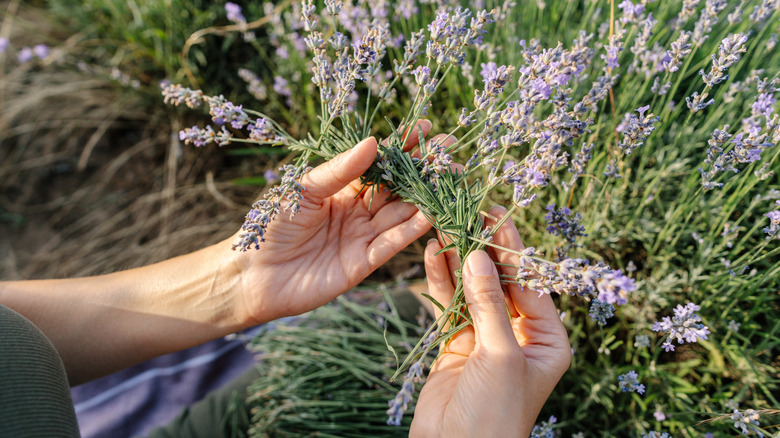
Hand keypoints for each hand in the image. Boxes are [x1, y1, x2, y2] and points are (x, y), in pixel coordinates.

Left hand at [229, 122, 434, 323]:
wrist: (252, 274)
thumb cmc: (270, 225)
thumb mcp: (303, 189)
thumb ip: (339, 170)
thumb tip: (374, 142)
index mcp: (342, 187)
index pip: (380, 163)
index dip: (403, 146)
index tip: (427, 128)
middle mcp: (357, 210)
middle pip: (398, 187)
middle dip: (425, 170)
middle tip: (451, 154)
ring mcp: (362, 236)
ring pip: (401, 213)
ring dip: (426, 198)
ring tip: (450, 180)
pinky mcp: (363, 263)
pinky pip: (392, 242)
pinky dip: (411, 229)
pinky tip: (430, 213)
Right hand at [410, 206, 571, 437]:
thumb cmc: (496, 413)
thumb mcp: (500, 356)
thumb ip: (489, 305)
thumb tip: (479, 254)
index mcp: (547, 339)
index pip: (529, 283)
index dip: (512, 248)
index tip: (496, 213)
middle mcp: (519, 335)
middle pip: (500, 281)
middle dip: (484, 248)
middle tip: (468, 210)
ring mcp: (486, 338)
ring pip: (472, 289)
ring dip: (459, 259)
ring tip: (444, 224)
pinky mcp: (457, 344)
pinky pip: (450, 306)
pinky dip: (441, 282)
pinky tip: (434, 255)